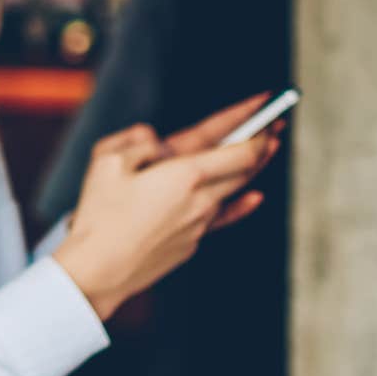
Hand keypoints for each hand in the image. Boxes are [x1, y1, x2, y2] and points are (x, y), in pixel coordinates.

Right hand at [54, 94, 285, 318]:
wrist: (99, 270)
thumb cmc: (100, 215)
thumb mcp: (107, 161)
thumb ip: (136, 140)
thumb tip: (154, 139)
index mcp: (184, 174)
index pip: (237, 145)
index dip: (255, 121)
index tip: (268, 104)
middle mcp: (200, 198)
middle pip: (246, 166)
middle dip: (263, 141)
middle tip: (276, 123)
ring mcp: (200, 223)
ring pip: (237, 189)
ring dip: (254, 166)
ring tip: (268, 150)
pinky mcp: (192, 242)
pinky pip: (225, 216)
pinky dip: (243, 203)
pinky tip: (256, 198)